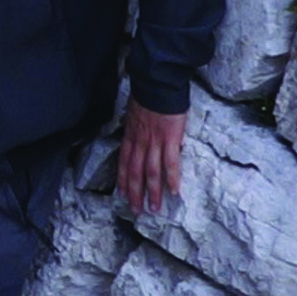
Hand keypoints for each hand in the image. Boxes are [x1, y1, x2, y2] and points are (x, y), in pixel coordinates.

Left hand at [118, 102, 190, 218]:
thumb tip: (136, 136)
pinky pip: (171, 163)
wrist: (157, 85)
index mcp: (130, 136)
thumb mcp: (132, 113)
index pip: (123, 163)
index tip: (122, 195)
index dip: (122, 180)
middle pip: (135, 173)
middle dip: (135, 193)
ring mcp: (154, 143)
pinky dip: (172, 178)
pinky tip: (174, 192)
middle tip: (136, 211)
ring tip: (154, 208)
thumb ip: (134, 128)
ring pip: (151, 172)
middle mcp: (139, 143)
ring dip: (152, 192)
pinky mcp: (170, 140)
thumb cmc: (146, 96)